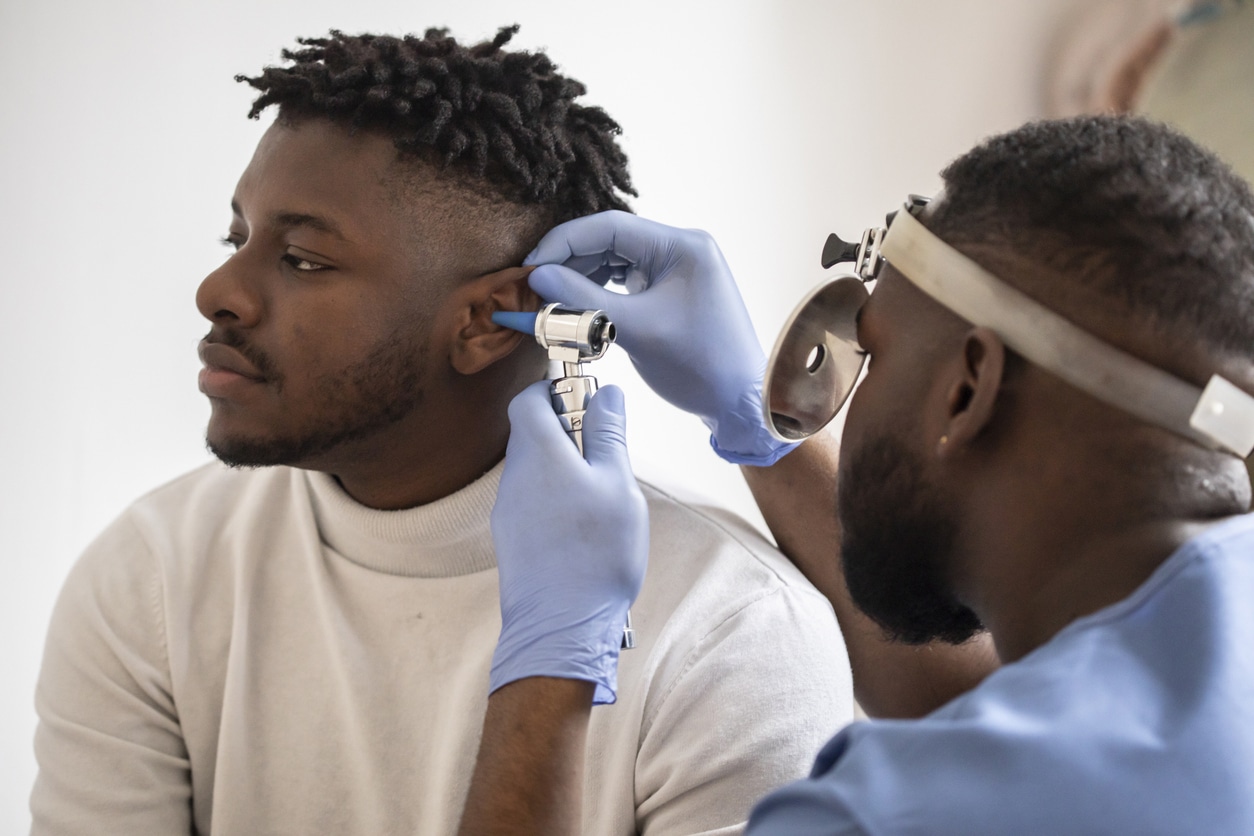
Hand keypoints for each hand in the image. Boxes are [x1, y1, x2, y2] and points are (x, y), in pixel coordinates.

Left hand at [490, 382, 648, 703]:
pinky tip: (582, 526)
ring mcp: (508, 510)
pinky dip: (554, 498)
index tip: (585, 400)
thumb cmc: (596, 555)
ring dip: (562, 468)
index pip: (528, 400)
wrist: (561, 627)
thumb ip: (609, 435)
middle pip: (531, 434)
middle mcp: (515, 477)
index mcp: (540, 455)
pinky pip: (530, 500)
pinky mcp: (509, 538)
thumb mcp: (617, 485)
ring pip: (532, 469)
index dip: (554, 391)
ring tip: (599, 496)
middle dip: (566, 432)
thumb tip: (608, 395)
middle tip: (605, 452)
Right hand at [525, 210, 797, 464]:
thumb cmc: (698, 365)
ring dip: (582, 277)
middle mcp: (682, 247)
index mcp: (681, 245)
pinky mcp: (673, 289)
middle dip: (569, 261)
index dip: (563, 243)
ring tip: (550, 297)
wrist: (740, 402)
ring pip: (615, 260)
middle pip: (610, 240)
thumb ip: (583, 299)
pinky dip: (600, 291)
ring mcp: (678, 268)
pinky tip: (577, 305)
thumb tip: (537, 276)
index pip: (609, 227)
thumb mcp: (635, 330)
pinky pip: (627, 279)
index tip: (531, 266)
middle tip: (533, 285)